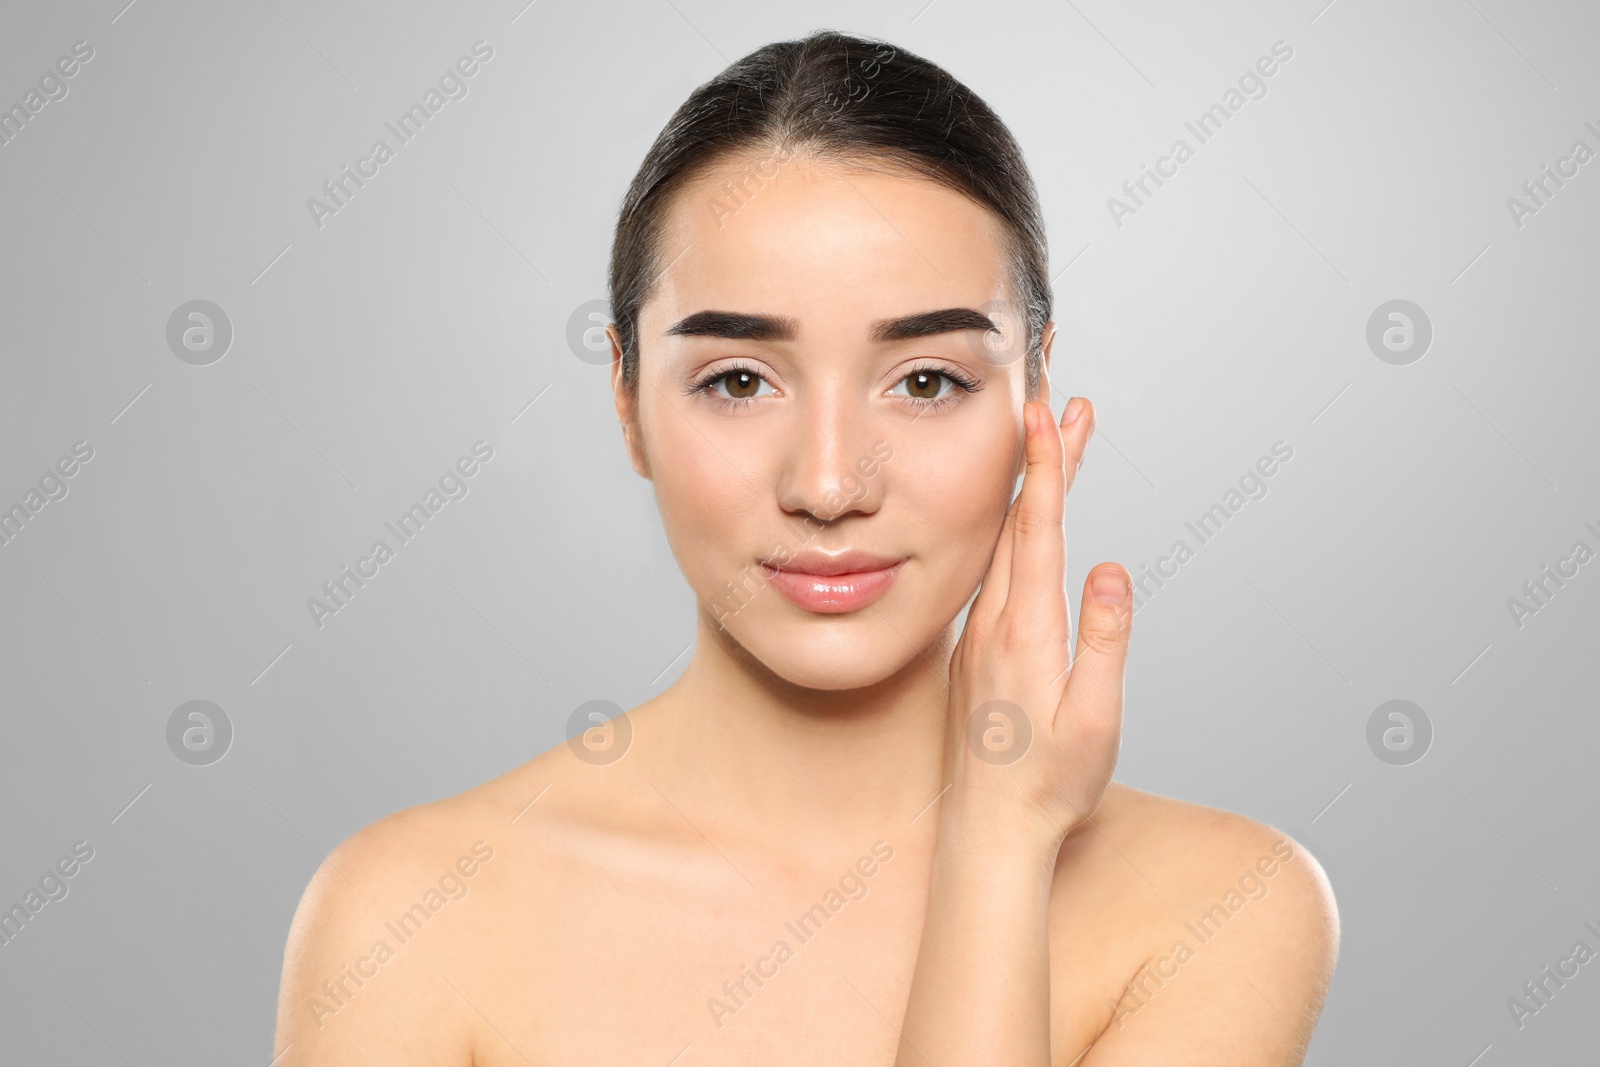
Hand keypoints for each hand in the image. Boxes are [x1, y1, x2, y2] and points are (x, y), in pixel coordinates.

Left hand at [938, 396, 1130, 860]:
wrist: (986, 832)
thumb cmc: (1049, 786)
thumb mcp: (1093, 721)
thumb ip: (1104, 643)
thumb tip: (1115, 567)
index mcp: (1026, 630)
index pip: (1036, 528)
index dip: (1045, 465)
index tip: (1048, 407)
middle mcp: (995, 621)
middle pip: (1020, 519)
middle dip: (1044, 453)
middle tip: (1060, 391)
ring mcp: (980, 633)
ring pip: (1005, 542)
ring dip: (1029, 487)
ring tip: (1053, 437)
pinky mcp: (976, 648)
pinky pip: (995, 572)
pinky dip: (1013, 531)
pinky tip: (1024, 517)